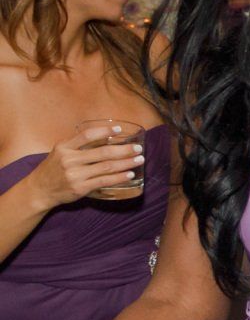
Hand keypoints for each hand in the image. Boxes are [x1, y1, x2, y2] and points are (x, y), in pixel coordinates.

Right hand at [29, 124, 144, 208]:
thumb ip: (77, 146)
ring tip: (139, 159)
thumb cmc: (53, 169)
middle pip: (102, 152)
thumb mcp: (60, 153)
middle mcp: (69, 159)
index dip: (104, 131)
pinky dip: (119, 177)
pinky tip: (130, 174)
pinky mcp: (80, 187)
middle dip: (124, 149)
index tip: (119, 130)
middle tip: (139, 148)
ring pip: (107, 167)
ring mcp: (75, 174)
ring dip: (126, 163)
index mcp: (64, 147)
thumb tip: (105, 138)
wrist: (39, 190)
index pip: (87, 135)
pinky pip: (105, 181)